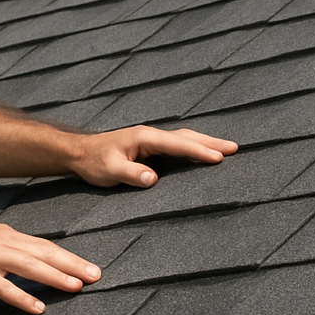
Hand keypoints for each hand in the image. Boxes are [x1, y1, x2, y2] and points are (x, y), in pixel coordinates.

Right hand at [0, 219, 101, 314]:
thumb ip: (4, 253)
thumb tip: (25, 266)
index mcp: (4, 235)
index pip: (43, 245)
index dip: (68, 257)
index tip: (88, 267)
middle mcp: (0, 241)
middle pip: (43, 251)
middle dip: (71, 264)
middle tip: (96, 275)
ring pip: (28, 264)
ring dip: (54, 276)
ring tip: (76, 287)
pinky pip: (1, 285)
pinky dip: (21, 295)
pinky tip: (36, 306)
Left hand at [70, 126, 237, 187]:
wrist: (79, 153)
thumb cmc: (93, 161)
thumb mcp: (109, 170)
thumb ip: (130, 174)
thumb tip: (152, 179)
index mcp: (144, 138)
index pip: (176, 144)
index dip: (198, 151)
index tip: (218, 157)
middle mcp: (150, 136)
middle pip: (186, 137)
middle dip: (210, 142)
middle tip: (235, 148)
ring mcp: (150, 141)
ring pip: (183, 139)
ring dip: (204, 143)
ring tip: (228, 149)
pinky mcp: (149, 148)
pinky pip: (176, 147)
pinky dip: (193, 148)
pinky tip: (203, 155)